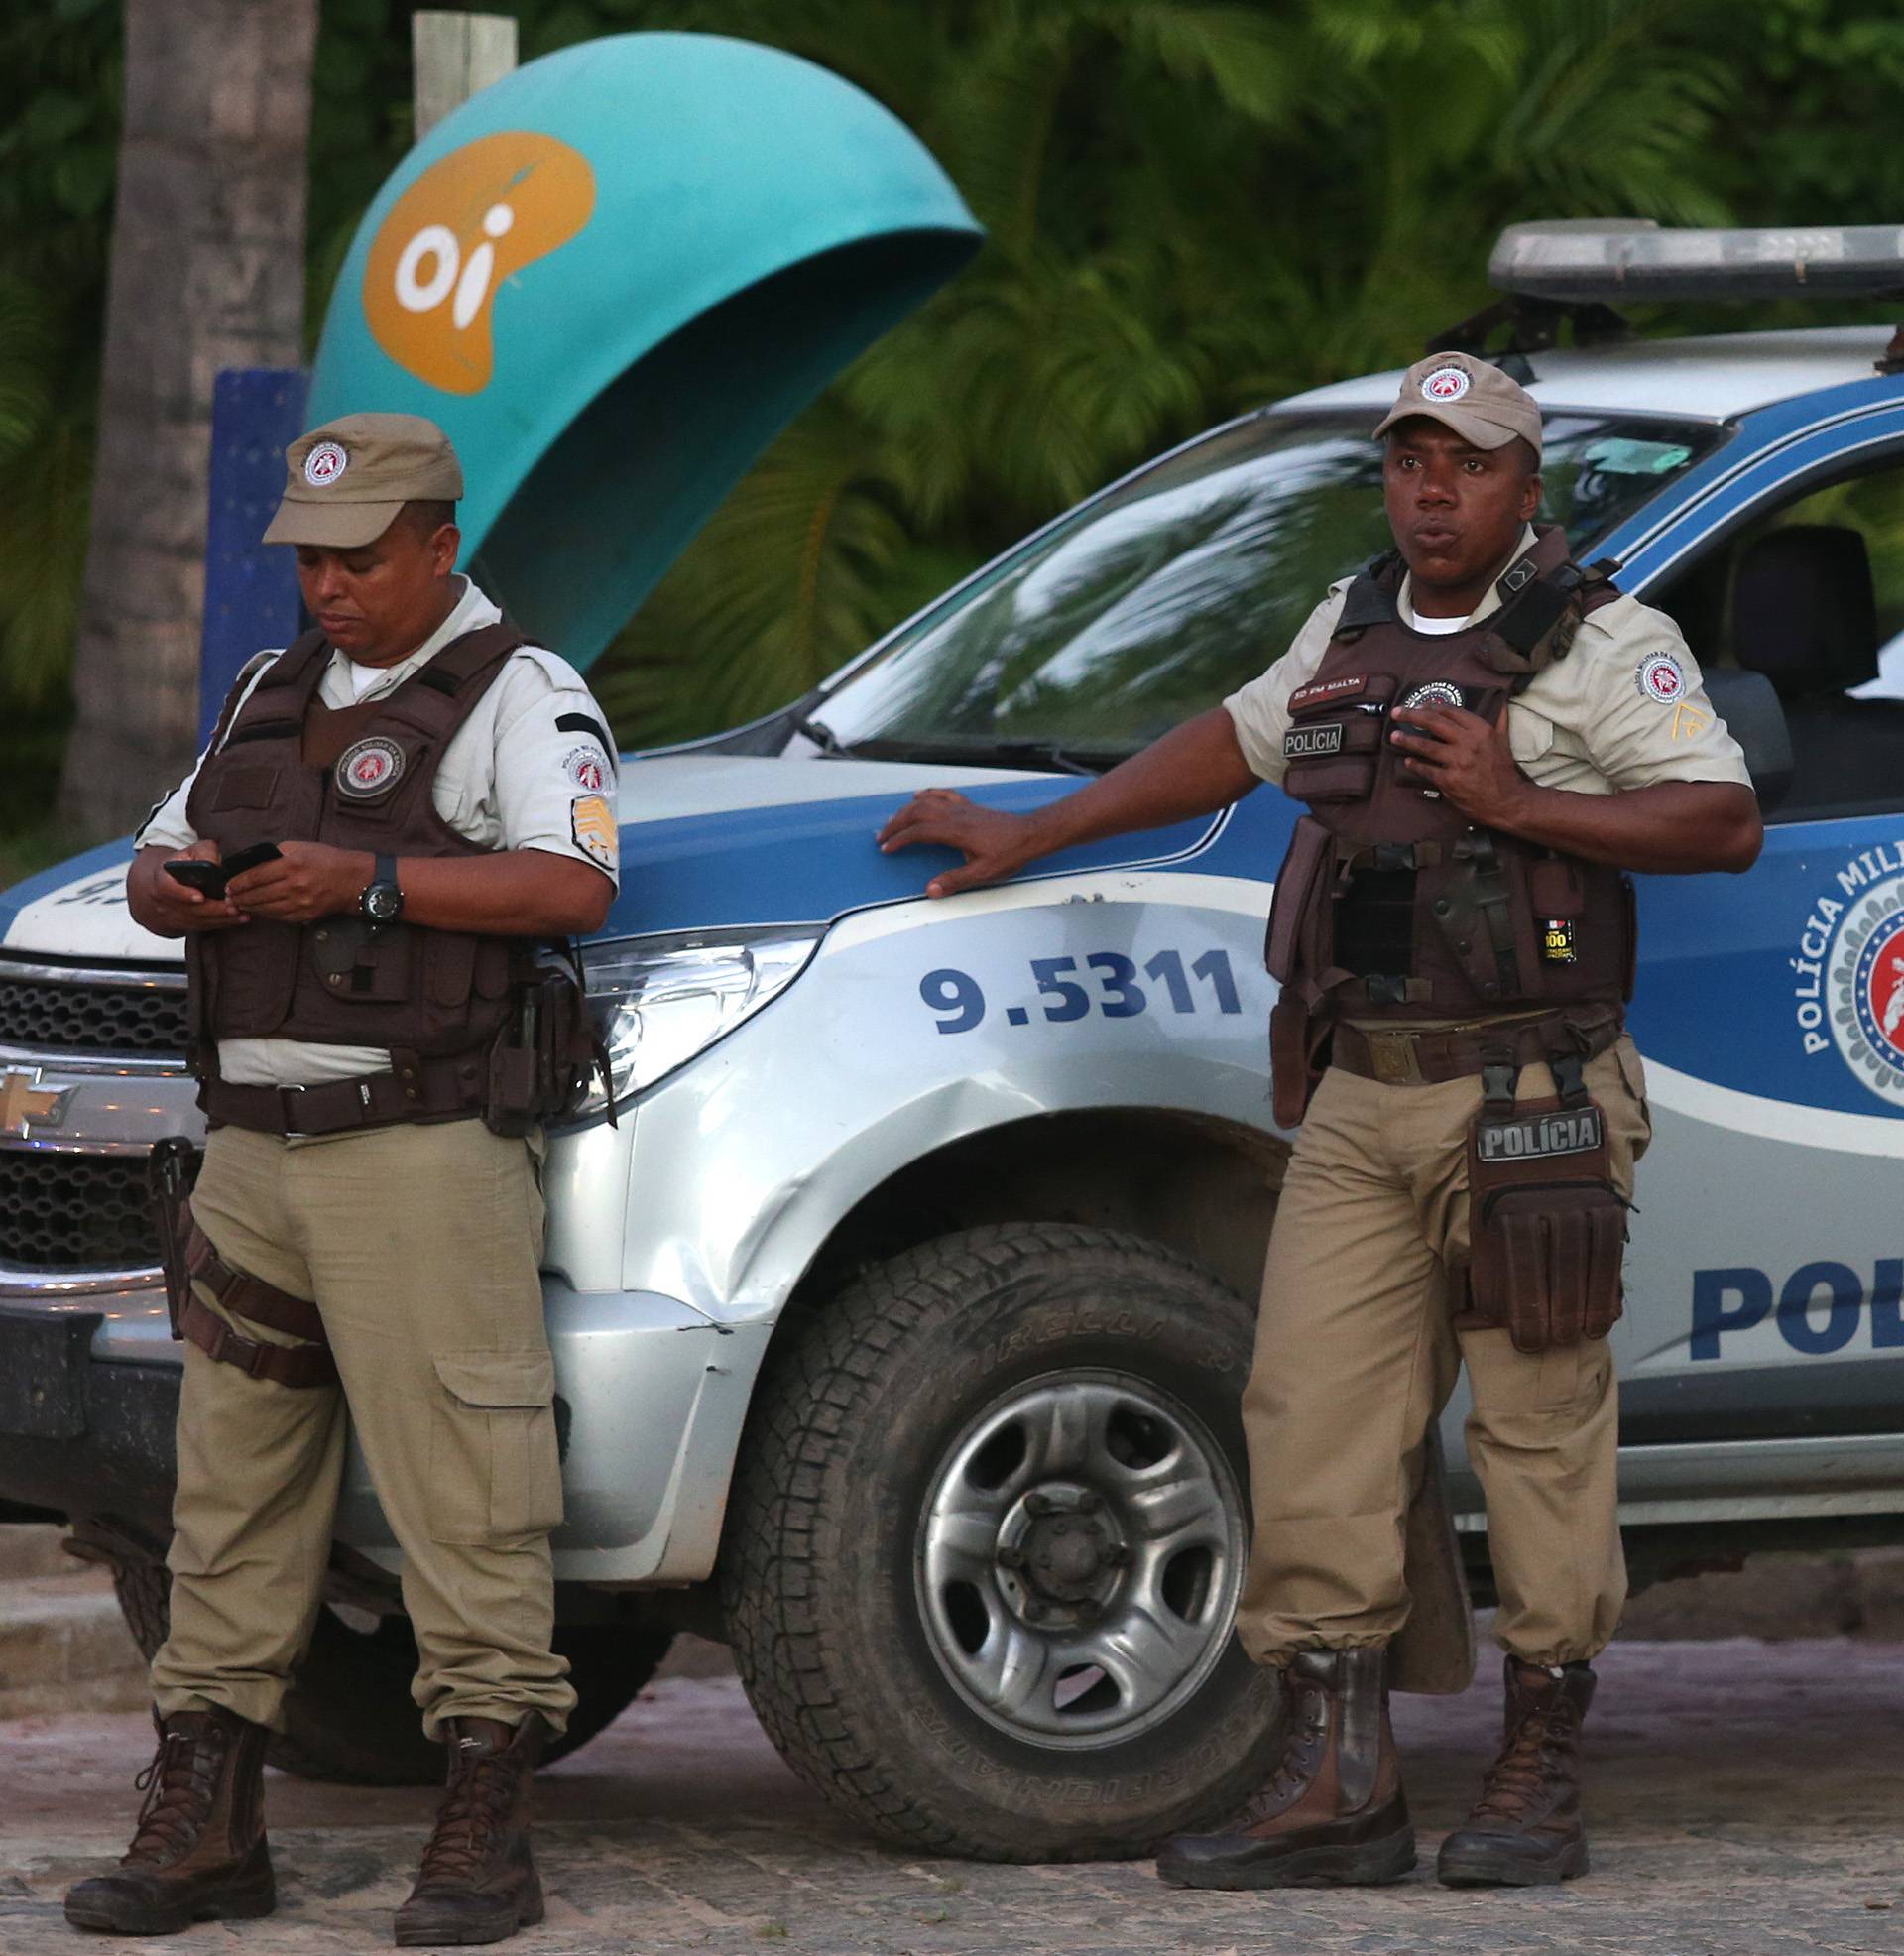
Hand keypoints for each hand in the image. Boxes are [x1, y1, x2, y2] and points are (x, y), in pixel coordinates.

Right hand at [138, 840, 246, 934]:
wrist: (168, 881)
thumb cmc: (184, 863)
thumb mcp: (192, 851)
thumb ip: (205, 853)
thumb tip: (216, 864)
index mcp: (161, 878)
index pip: (166, 887)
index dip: (183, 894)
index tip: (200, 897)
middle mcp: (164, 900)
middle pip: (188, 909)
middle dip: (213, 909)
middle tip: (233, 908)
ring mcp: (173, 915)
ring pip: (197, 921)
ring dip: (221, 919)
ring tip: (242, 915)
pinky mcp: (184, 925)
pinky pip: (203, 927)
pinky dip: (222, 923)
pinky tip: (238, 919)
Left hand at [226, 841, 374, 923]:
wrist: (353, 880)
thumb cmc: (327, 860)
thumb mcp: (302, 847)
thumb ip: (277, 853)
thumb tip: (255, 863)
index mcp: (292, 865)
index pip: (256, 876)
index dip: (238, 882)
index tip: (229, 885)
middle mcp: (295, 885)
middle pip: (257, 894)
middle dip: (239, 897)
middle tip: (229, 897)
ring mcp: (301, 902)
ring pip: (266, 908)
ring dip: (249, 907)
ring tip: (239, 905)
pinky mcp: (305, 914)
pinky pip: (279, 917)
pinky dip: (266, 914)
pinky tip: (258, 910)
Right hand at [877, 789, 1038, 897]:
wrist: (1030, 834)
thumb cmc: (1010, 852)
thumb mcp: (983, 873)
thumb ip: (954, 880)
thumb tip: (930, 890)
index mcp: (956, 832)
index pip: (919, 833)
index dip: (900, 840)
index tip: (887, 848)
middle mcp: (956, 816)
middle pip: (917, 813)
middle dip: (896, 824)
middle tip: (882, 836)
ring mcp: (962, 808)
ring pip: (927, 802)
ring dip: (907, 810)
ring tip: (893, 820)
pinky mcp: (969, 806)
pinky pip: (944, 794)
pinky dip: (929, 794)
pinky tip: (920, 795)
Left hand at [1387, 705, 1529, 827]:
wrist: (1506, 800)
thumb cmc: (1503, 770)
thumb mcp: (1504, 741)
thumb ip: (1499, 721)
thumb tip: (1501, 703)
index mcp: (1481, 730)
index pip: (1451, 712)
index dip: (1432, 707)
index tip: (1419, 705)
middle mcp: (1469, 743)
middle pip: (1434, 723)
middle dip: (1412, 715)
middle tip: (1396, 713)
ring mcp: (1458, 762)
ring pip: (1426, 746)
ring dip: (1407, 740)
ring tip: (1394, 736)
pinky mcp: (1449, 780)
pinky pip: (1427, 769)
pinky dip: (1415, 765)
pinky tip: (1407, 761)